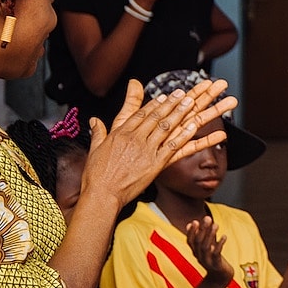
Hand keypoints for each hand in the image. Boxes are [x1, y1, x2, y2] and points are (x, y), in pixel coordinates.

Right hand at [84, 78, 236, 208]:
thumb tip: (94, 119)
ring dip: (180, 113)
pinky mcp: (156, 164)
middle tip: (183, 92)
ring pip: (166, 127)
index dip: (154, 104)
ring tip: (192, 102)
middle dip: (171, 103)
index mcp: (121, 134)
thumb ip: (98, 132)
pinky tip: (193, 126)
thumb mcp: (95, 149)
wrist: (102, 195)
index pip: (140, 114)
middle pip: (156, 117)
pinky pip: (173, 147)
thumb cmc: (96, 175)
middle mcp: (135, 138)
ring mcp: (146, 150)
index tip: (165, 95)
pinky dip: (184, 135)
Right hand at [185, 215, 233, 284]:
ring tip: (216, 224)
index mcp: (196, 252)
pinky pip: (216, 254)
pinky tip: (224, 236)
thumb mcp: (207, 248)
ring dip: (210, 235)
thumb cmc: (213, 259)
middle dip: (202, 229)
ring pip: (206, 247)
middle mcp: (199, 256)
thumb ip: (202, 236)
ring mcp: (207, 261)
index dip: (191, 232)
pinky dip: (220, 244)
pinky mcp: (216, 265)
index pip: (190, 241)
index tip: (194, 221)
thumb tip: (192, 222)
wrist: (220, 278)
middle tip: (207, 218)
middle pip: (198, 242)